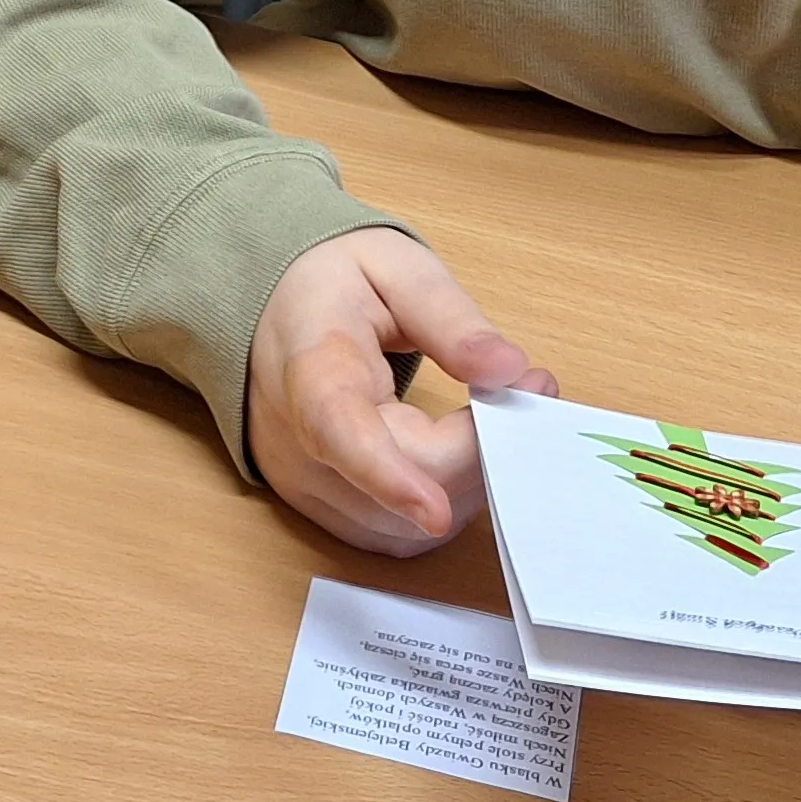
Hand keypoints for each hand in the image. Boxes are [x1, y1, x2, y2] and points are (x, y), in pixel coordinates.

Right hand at [243, 229, 556, 555]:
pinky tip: (463, 458)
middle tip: (533, 390)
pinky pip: (391, 534)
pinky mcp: (319, 508)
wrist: (268, 307)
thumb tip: (509, 370)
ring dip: (466, 487)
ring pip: (399, 528)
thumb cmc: (332, 283)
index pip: (336, 430)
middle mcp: (296, 442)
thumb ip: (450, 317)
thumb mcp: (394, 266)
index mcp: (311, 367)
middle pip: (395, 491)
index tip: (435, 512)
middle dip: (480, 454)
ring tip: (497, 421)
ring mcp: (304, 484)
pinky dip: (439, 507)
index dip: (386, 477)